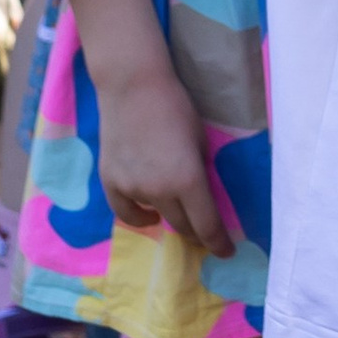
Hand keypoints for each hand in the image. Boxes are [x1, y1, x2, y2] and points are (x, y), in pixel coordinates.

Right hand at [93, 52, 233, 256]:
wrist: (132, 85)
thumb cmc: (175, 106)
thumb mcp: (200, 142)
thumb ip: (201, 173)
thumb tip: (204, 197)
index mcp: (187, 180)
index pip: (206, 225)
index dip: (219, 243)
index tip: (227, 252)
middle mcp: (158, 191)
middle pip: (182, 225)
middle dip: (197, 233)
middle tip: (205, 234)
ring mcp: (131, 188)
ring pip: (155, 218)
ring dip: (169, 218)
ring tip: (178, 213)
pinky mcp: (110, 180)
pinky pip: (125, 211)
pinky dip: (139, 217)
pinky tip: (149, 215)